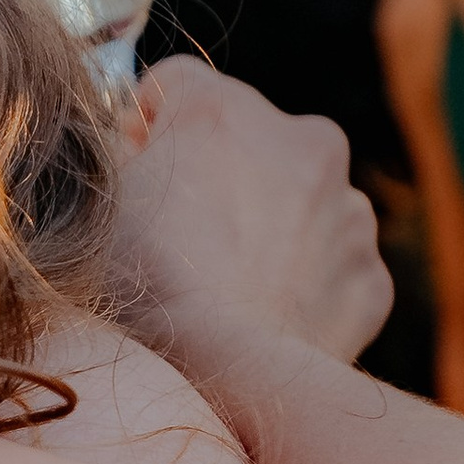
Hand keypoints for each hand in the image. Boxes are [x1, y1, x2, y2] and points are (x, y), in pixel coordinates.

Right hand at [112, 61, 392, 372]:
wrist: (231, 377)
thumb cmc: (147, 286)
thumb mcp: (95, 199)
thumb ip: (107, 145)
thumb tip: (125, 138)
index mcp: (225, 110)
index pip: (173, 86)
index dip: (142, 132)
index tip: (131, 179)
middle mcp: (303, 139)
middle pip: (246, 140)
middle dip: (216, 177)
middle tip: (175, 240)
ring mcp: (348, 209)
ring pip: (294, 199)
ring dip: (262, 226)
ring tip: (220, 285)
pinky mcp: (368, 274)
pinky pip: (326, 263)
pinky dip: (297, 281)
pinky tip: (258, 314)